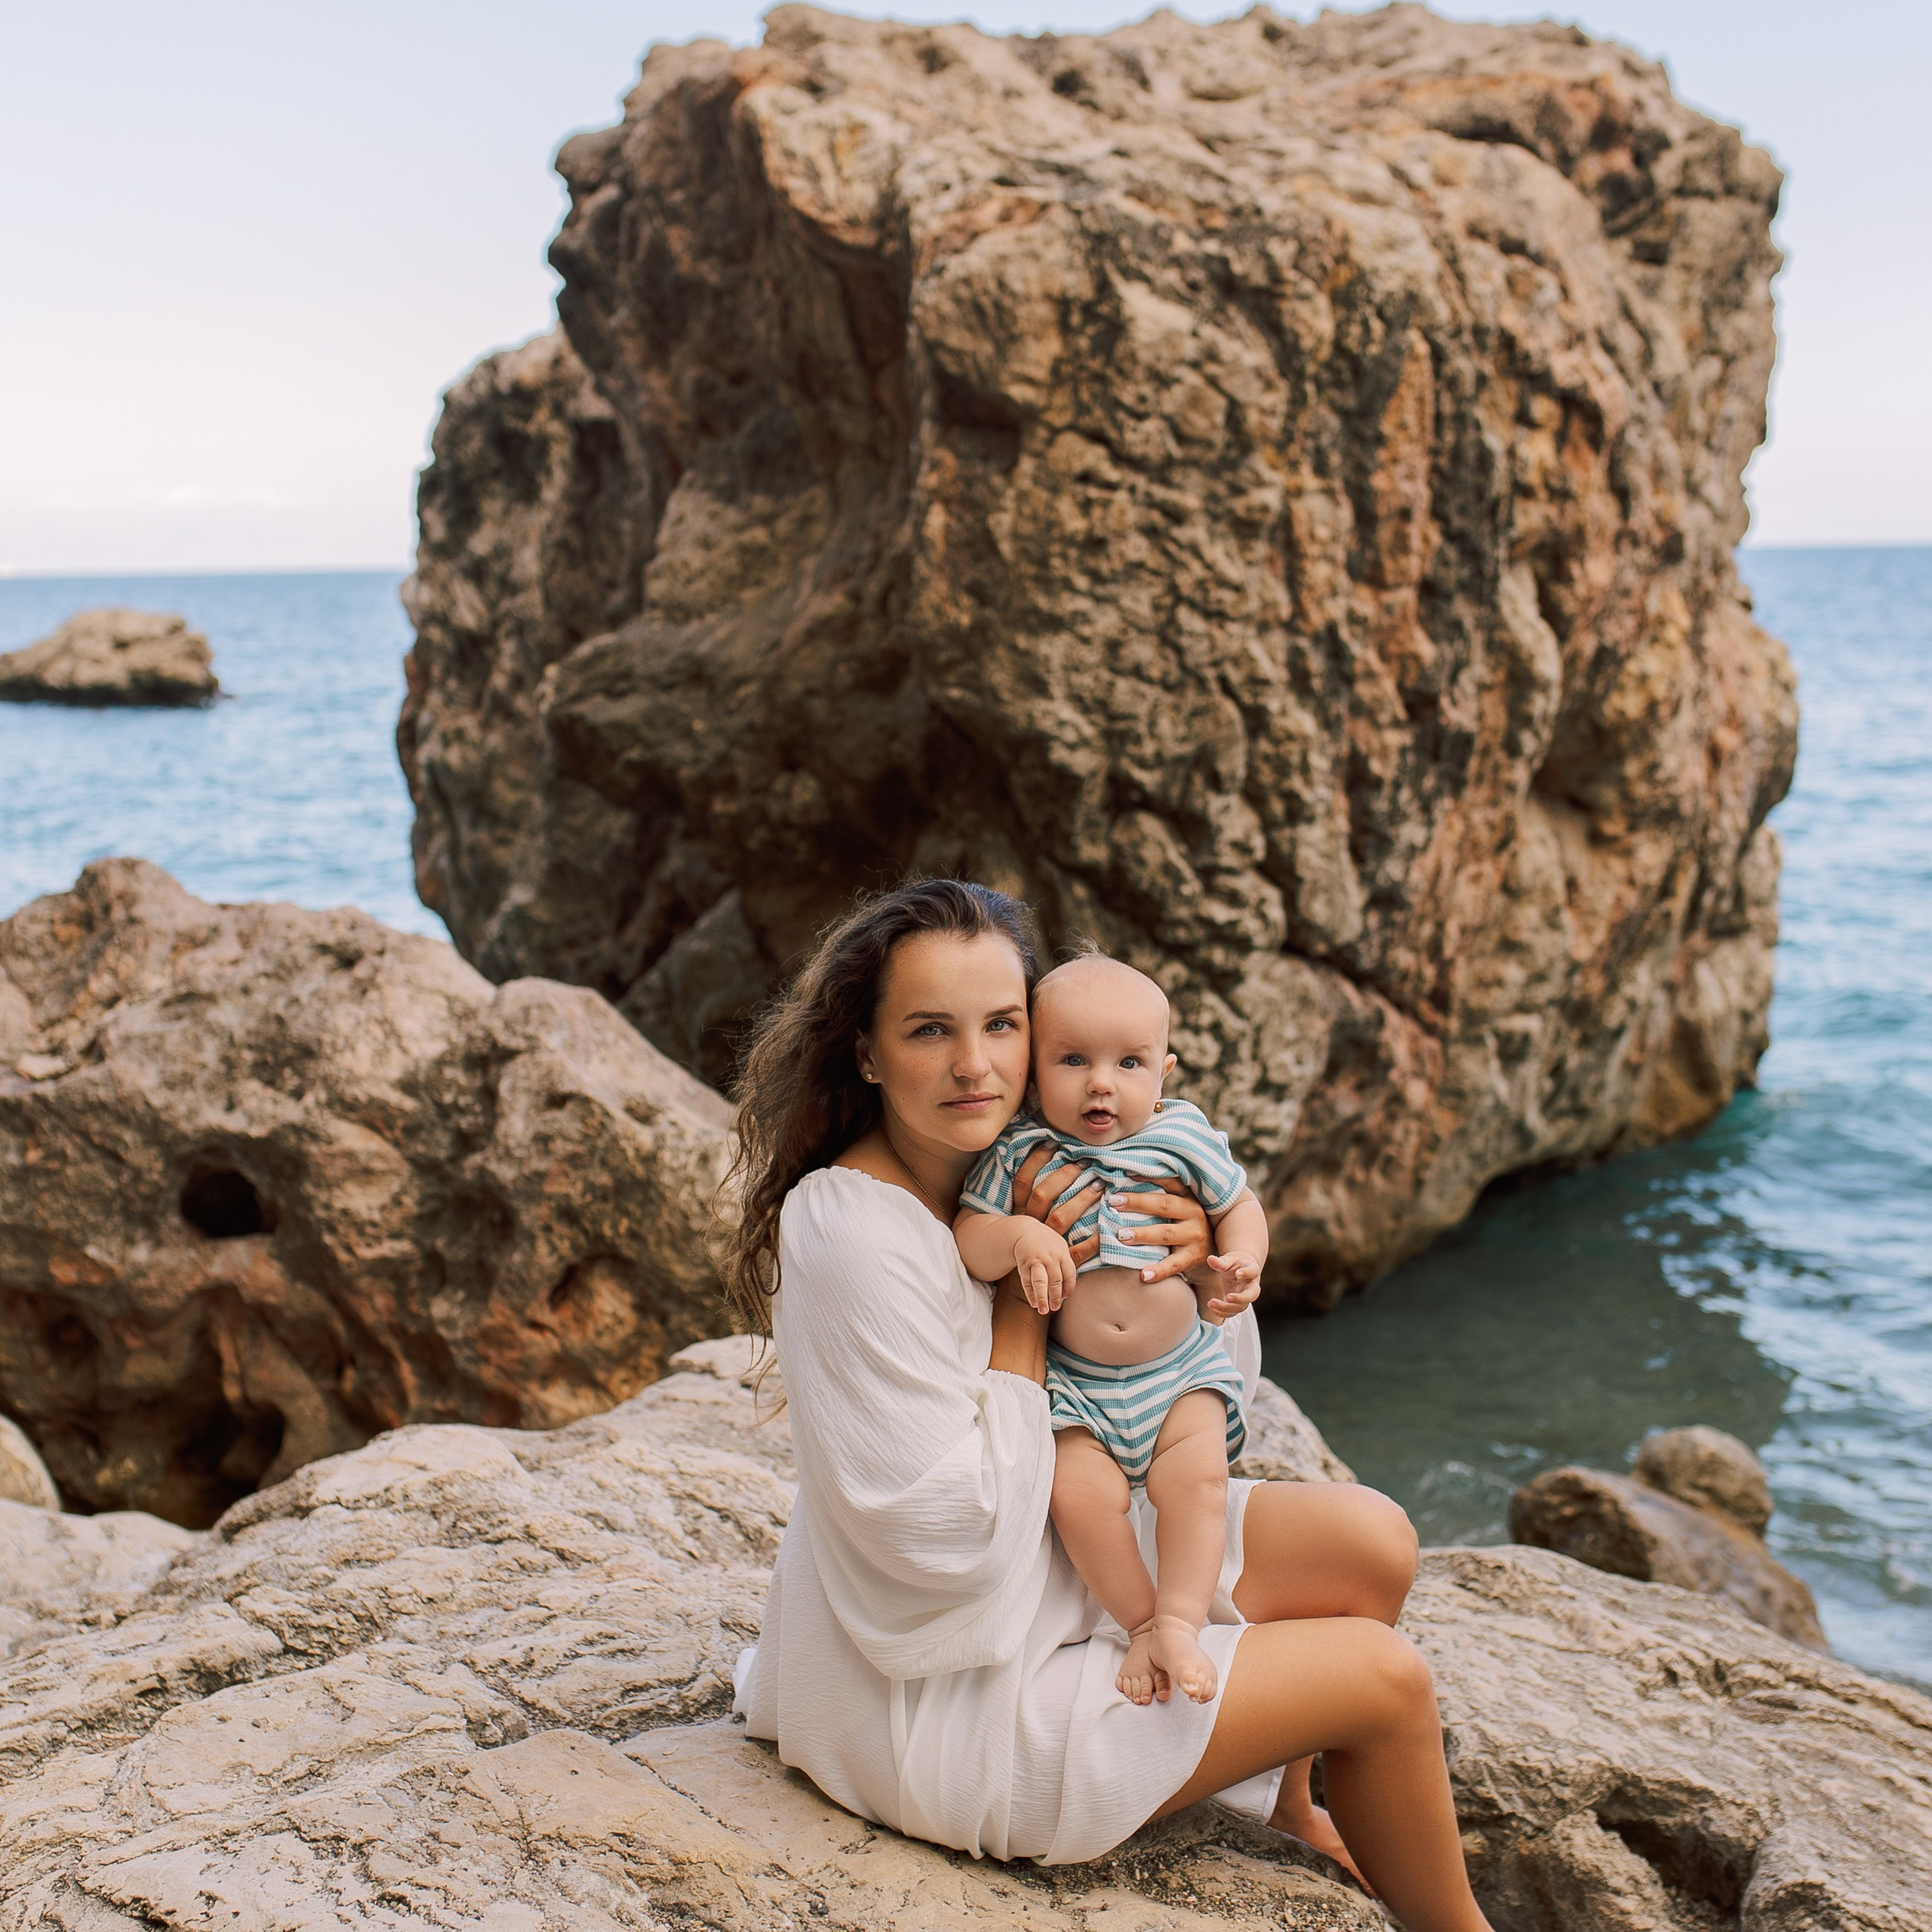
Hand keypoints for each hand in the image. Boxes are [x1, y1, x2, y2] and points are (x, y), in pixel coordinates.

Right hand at [1011, 1144, 1102, 1269]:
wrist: (1027, 1281)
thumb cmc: (1032, 1239)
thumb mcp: (1026, 1215)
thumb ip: (1035, 1192)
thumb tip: (1051, 1156)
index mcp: (1020, 1211)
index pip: (1022, 1180)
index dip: (1035, 1160)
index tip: (1053, 1142)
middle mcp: (1031, 1224)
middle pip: (1042, 1195)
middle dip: (1063, 1176)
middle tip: (1084, 1162)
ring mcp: (1045, 1242)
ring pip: (1060, 1218)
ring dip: (1081, 1199)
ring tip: (1100, 1185)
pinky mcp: (1061, 1261)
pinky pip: (1079, 1250)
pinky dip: (1094, 1239)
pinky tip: (1109, 1226)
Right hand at [1013, 1222, 1077, 1312]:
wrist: (1025, 1231)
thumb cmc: (1047, 1243)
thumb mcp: (1061, 1247)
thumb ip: (1066, 1265)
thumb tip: (1067, 1290)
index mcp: (1062, 1253)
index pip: (1069, 1275)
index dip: (1068, 1288)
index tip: (1065, 1297)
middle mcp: (1050, 1257)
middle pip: (1055, 1280)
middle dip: (1055, 1297)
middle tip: (1055, 1308)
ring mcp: (1035, 1260)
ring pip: (1040, 1281)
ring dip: (1042, 1297)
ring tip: (1043, 1310)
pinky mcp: (1023, 1264)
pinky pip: (1026, 1281)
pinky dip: (1030, 1293)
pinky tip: (1033, 1303)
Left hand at [1112, 1177, 1210, 1282]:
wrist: (1214, 1257)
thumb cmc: (1186, 1227)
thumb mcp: (1180, 1209)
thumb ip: (1160, 1198)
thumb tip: (1125, 1182)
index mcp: (1188, 1198)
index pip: (1169, 1182)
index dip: (1149, 1177)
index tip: (1125, 1173)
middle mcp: (1193, 1214)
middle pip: (1164, 1205)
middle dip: (1137, 1202)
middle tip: (1114, 1202)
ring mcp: (1194, 1236)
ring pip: (1165, 1233)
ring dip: (1142, 1234)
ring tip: (1121, 1235)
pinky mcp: (1193, 1258)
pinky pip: (1173, 1264)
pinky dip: (1159, 1270)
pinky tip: (1143, 1275)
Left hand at [1199, 1250, 1261, 1321]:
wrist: (1240, 1270)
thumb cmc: (1235, 1263)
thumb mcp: (1229, 1259)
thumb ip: (1221, 1262)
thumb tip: (1210, 1259)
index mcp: (1252, 1270)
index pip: (1253, 1271)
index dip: (1247, 1273)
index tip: (1238, 1273)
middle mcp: (1252, 1285)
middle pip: (1252, 1295)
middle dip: (1240, 1298)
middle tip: (1228, 1297)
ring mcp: (1246, 1297)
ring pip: (1241, 1307)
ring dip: (1226, 1308)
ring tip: (1211, 1302)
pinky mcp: (1238, 1304)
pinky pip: (1232, 1312)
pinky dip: (1222, 1312)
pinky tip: (1211, 1307)